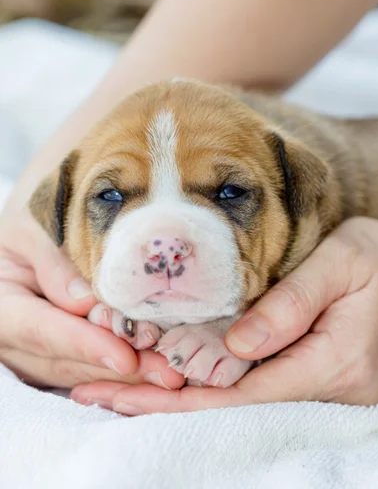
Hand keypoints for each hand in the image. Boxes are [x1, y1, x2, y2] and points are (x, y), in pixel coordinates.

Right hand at [0, 208, 182, 391]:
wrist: (50, 197)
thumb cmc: (42, 200)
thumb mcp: (40, 222)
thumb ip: (57, 264)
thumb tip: (87, 306)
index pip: (39, 328)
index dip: (82, 344)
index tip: (124, 356)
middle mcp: (13, 329)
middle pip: (60, 359)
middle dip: (114, 369)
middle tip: (164, 371)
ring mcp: (36, 342)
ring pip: (78, 370)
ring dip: (125, 375)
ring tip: (169, 372)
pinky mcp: (63, 343)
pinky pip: (89, 366)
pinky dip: (122, 369)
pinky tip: (156, 367)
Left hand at [71, 217, 377, 413]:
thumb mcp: (342, 264)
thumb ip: (293, 303)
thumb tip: (236, 345)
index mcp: (337, 363)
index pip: (245, 392)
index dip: (182, 396)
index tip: (126, 393)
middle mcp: (328, 388)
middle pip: (232, 406)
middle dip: (163, 404)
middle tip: (98, 396)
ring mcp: (322, 386)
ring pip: (238, 399)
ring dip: (178, 395)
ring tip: (118, 388)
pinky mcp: (313, 374)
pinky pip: (253, 385)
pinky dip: (207, 383)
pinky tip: (170, 376)